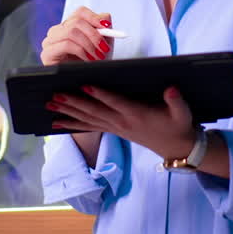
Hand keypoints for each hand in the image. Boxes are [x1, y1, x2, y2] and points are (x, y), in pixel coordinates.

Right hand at [40, 7, 112, 64]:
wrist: (87, 82)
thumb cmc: (94, 62)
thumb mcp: (102, 43)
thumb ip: (104, 27)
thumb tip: (104, 19)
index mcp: (70, 25)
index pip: (80, 12)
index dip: (94, 17)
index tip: (106, 27)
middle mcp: (58, 31)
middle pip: (76, 21)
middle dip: (94, 35)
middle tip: (104, 47)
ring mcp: (50, 41)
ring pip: (71, 31)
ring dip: (88, 44)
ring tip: (98, 56)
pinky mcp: (47, 54)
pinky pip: (66, 44)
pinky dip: (81, 51)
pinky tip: (88, 60)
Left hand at [46, 83, 197, 159]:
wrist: (177, 147)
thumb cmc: (179, 125)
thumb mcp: (183, 113)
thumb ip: (176, 101)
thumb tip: (171, 89)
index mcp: (137, 115)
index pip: (116, 103)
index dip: (101, 95)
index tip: (86, 85)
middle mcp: (122, 122)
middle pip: (94, 112)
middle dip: (74, 103)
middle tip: (55, 95)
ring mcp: (116, 127)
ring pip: (88, 119)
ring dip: (68, 112)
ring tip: (49, 105)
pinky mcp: (114, 130)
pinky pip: (89, 127)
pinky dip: (73, 124)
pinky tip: (57, 122)